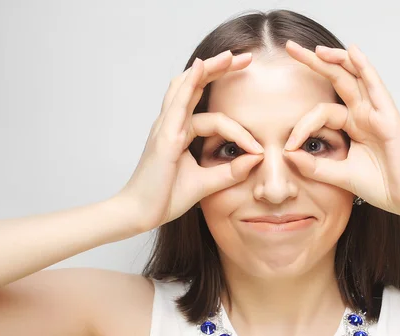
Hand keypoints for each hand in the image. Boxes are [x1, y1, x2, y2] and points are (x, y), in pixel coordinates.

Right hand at [118, 51, 263, 231]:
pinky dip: (191, 83)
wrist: (140, 215)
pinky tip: (202, 67)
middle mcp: (171, 124)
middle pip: (195, 86)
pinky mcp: (164, 137)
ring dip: (210, 69)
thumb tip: (256, 158)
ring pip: (187, 87)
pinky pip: (178, 103)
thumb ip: (230, 171)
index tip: (259, 150)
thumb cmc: (165, 198)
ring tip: (231, 56)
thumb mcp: (207, 184)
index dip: (239, 130)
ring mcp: (165, 127)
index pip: (214, 117)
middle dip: (219, 70)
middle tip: (246, 57)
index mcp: (179, 132)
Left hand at [283, 40, 399, 218]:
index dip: (302, 125)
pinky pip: (375, 87)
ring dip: (335, 60)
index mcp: (353, 125)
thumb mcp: (339, 175)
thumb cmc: (380, 185)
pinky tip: (353, 52)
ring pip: (354, 77)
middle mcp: (364, 114)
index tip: (288, 146)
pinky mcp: (389, 117)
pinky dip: (364, 68)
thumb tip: (287, 154)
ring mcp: (377, 113)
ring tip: (315, 49)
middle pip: (336, 80)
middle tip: (291, 48)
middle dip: (314, 63)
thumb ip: (314, 166)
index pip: (321, 112)